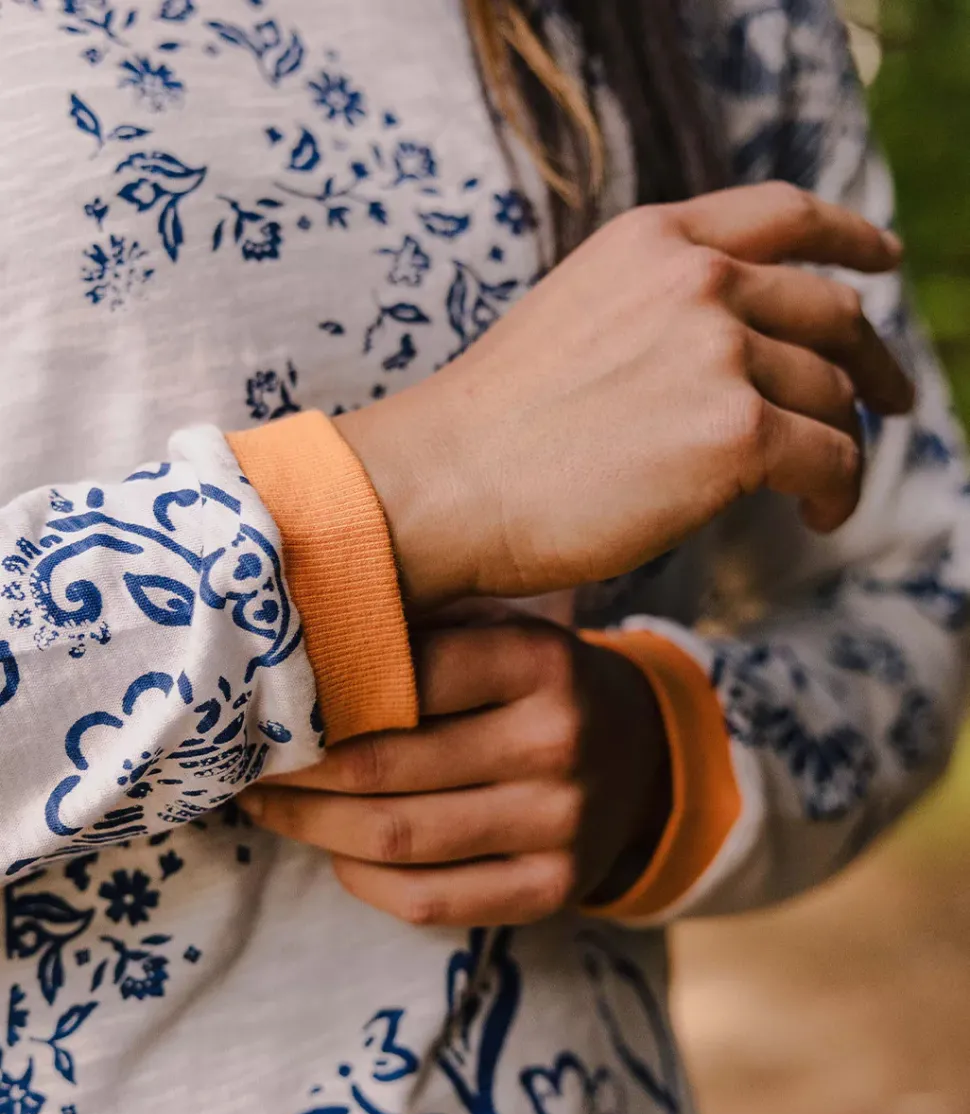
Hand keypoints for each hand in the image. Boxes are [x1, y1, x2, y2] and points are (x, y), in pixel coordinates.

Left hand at [240, 619, 668, 926]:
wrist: (639, 755)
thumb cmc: (539, 683)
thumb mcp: (502, 630)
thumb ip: (422, 631)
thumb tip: (295, 642)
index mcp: (541, 660)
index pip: (405, 677)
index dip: (321, 695)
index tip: (265, 700)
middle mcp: (558, 741)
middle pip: (387, 767)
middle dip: (297, 771)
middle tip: (245, 762)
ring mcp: (562, 825)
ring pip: (397, 838)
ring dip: (312, 826)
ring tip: (267, 806)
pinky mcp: (553, 889)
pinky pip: (429, 900)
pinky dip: (362, 879)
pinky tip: (333, 850)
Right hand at [336, 182, 911, 609]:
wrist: (444, 485)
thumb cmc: (493, 428)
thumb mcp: (575, 320)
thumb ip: (652, 311)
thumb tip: (725, 351)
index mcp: (653, 243)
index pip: (782, 215)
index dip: (848, 237)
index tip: (880, 262)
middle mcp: (698, 281)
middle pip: (831, 312)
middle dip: (870, 360)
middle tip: (888, 399)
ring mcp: (720, 352)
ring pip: (831, 396)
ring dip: (843, 444)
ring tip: (826, 490)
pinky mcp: (736, 433)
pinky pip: (829, 459)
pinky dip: (838, 493)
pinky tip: (818, 517)